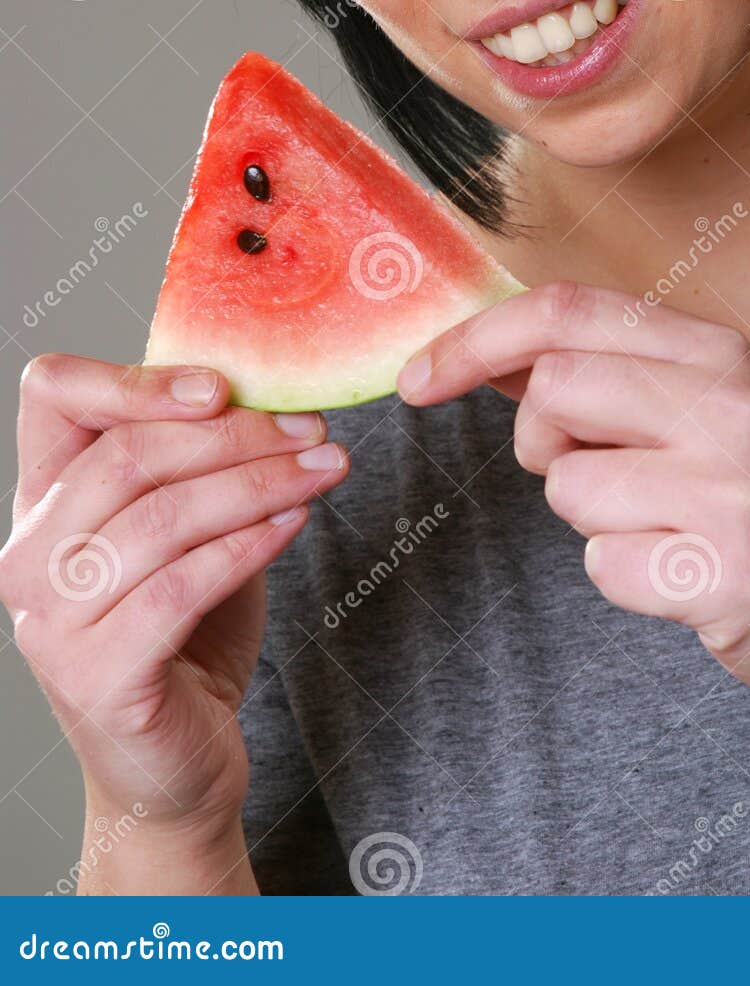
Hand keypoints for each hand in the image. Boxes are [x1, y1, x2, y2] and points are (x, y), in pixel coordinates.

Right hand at [0, 355, 348, 837]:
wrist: (178, 767)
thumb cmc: (187, 636)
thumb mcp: (192, 532)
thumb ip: (204, 468)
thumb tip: (275, 398)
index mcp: (41, 503)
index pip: (53, 396)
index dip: (134, 378)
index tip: (222, 387)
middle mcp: (28, 557)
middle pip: (127, 456)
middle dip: (234, 436)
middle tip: (313, 431)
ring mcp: (52, 622)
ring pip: (162, 518)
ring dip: (258, 485)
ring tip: (325, 471)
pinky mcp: (97, 677)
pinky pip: (180, 589)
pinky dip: (248, 545)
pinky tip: (296, 522)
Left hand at [397, 282, 749, 710]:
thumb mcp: (698, 406)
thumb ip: (604, 371)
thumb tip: (485, 349)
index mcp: (716, 348)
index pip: (567, 310)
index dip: (474, 339)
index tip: (415, 379)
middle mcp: (732, 402)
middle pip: (552, 391)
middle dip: (543, 442)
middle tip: (597, 470)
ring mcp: (738, 485)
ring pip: (569, 487)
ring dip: (592, 518)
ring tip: (664, 524)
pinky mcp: (733, 569)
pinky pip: (604, 565)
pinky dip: (625, 576)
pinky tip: (683, 574)